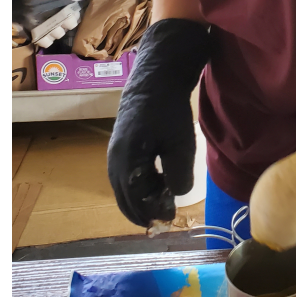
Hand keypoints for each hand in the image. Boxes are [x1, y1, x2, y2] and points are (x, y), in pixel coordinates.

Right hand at [107, 17, 212, 226]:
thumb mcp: (181, 144)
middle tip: (165, 217)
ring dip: (141, 197)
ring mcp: (115, 152)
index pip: (133, 200)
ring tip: (164, 199)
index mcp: (126, 160)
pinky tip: (158, 181)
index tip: (170, 218)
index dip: (150, 213)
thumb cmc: (169, 110)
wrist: (156, 78)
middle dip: (143, 210)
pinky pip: (125, 175)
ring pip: (123, 187)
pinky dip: (139, 185)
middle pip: (124, 197)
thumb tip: (175, 197)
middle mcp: (114, 159)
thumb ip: (179, 175)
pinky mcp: (120, 146)